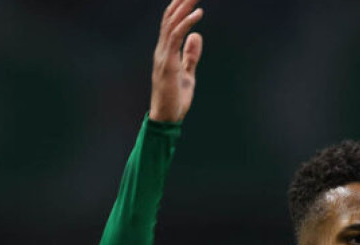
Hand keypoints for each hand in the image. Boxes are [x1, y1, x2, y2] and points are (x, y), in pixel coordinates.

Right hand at [149, 0, 203, 122]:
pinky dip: (187, 23)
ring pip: (171, 23)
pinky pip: (175, 37)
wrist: (167, 118)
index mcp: (165, 52)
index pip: (170, 23)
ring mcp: (163, 56)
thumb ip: (191, 55)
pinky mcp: (167, 63)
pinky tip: (198, 14)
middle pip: (170, 19)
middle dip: (181, 2)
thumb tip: (197, 36)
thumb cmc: (176, 99)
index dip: (179, 8)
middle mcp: (161, 50)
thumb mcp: (188, 74)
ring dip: (184, 7)